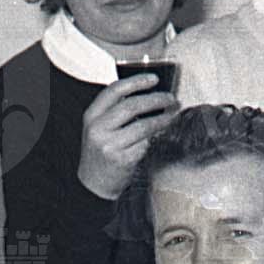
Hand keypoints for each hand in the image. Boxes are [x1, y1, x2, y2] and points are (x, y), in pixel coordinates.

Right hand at [76, 73, 177, 201]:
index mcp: (91, 116)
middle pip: (132, 106)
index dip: (136, 82)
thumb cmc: (101, 153)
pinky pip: (144, 144)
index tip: (154, 79)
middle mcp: (98, 128)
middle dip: (156, 100)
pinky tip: (158, 136)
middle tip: (170, 99)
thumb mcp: (100, 128)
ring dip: (162, 119)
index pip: (114, 91)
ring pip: (143, 126)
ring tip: (172, 115)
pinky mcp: (121, 159)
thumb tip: (148, 96)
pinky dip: (153, 139)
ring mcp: (109, 145)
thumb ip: (116, 112)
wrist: (93, 184)